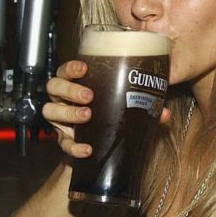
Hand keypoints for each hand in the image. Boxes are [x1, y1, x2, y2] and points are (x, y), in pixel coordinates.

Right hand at [43, 60, 172, 158]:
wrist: (99, 143)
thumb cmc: (109, 114)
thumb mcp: (122, 105)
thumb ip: (142, 105)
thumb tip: (164, 113)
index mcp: (76, 85)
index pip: (65, 70)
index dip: (71, 68)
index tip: (84, 68)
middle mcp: (63, 99)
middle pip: (54, 87)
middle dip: (70, 90)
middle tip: (89, 95)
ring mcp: (60, 120)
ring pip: (51, 111)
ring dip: (68, 113)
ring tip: (87, 115)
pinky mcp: (64, 139)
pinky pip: (63, 143)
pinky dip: (74, 146)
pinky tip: (87, 148)